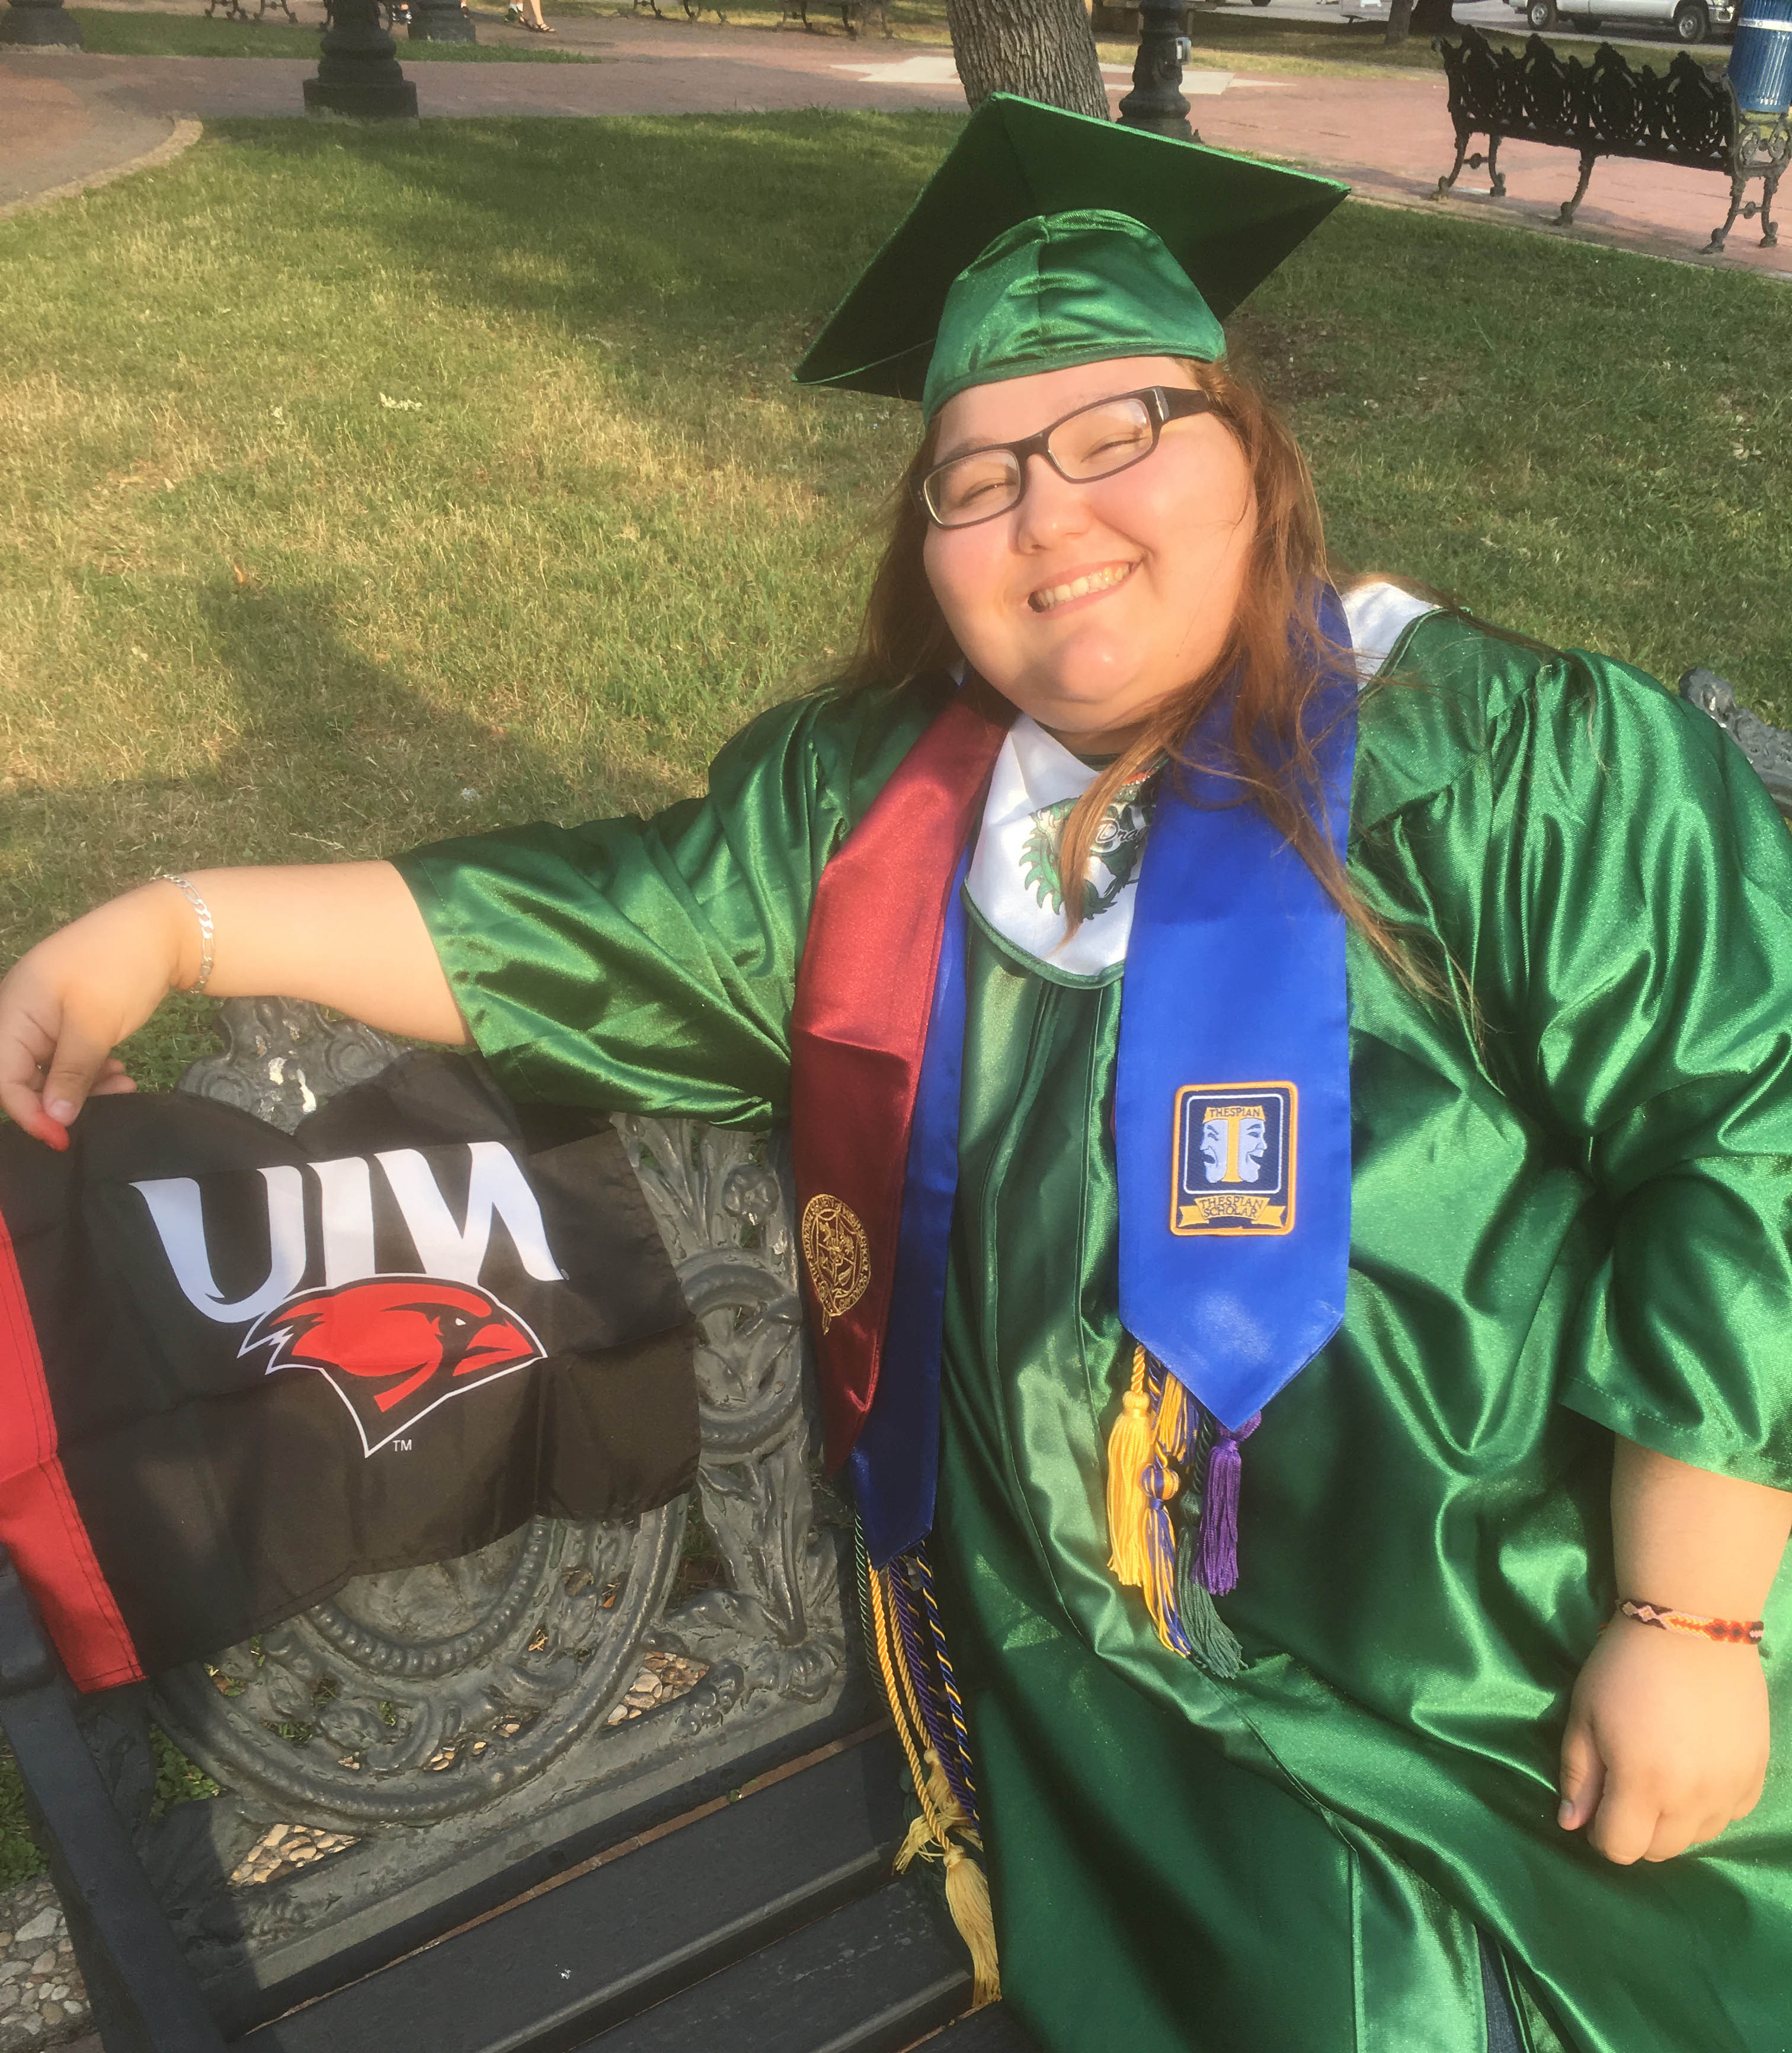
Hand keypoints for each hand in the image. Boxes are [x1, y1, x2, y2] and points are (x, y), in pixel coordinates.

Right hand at [0, 886, 190, 1148]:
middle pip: (23, 1077)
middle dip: (61, 1099)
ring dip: (83, 1086)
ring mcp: (44, 1016)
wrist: (162, 929)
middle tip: (110, 1100)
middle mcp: (20, 1015)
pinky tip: (120, 1072)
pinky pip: (67, 1056)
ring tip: (125, 1084)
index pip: (3, 1078)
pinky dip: (91, 1070)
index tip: (62, 1138)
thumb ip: (71, 1072)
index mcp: (13, 1010)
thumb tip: (53, 1119)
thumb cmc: (121, 967)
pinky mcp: (69, 1019)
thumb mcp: (95, 1024)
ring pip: (50, 1070)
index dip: (28, 1113)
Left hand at [1558, 1615, 1767, 1863]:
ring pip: (1697, 1837)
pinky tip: (1694, 1770)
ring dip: (1673, 1822)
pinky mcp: (1756, 1774)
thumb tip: (1571, 1823)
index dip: (1600, 1833)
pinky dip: (1709, 1806)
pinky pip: (1730, 1815)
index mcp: (1642, 1784)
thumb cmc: (1623, 1668)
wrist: (1690, 1629)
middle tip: (1624, 1788)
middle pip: (1660, 1850)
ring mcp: (1730, 1789)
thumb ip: (1578, 1775)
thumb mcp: (1584, 1716)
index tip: (1596, 1805)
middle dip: (1635, 1831)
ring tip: (1659, 1776)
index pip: (1620, 1848)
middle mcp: (1692, 1799)